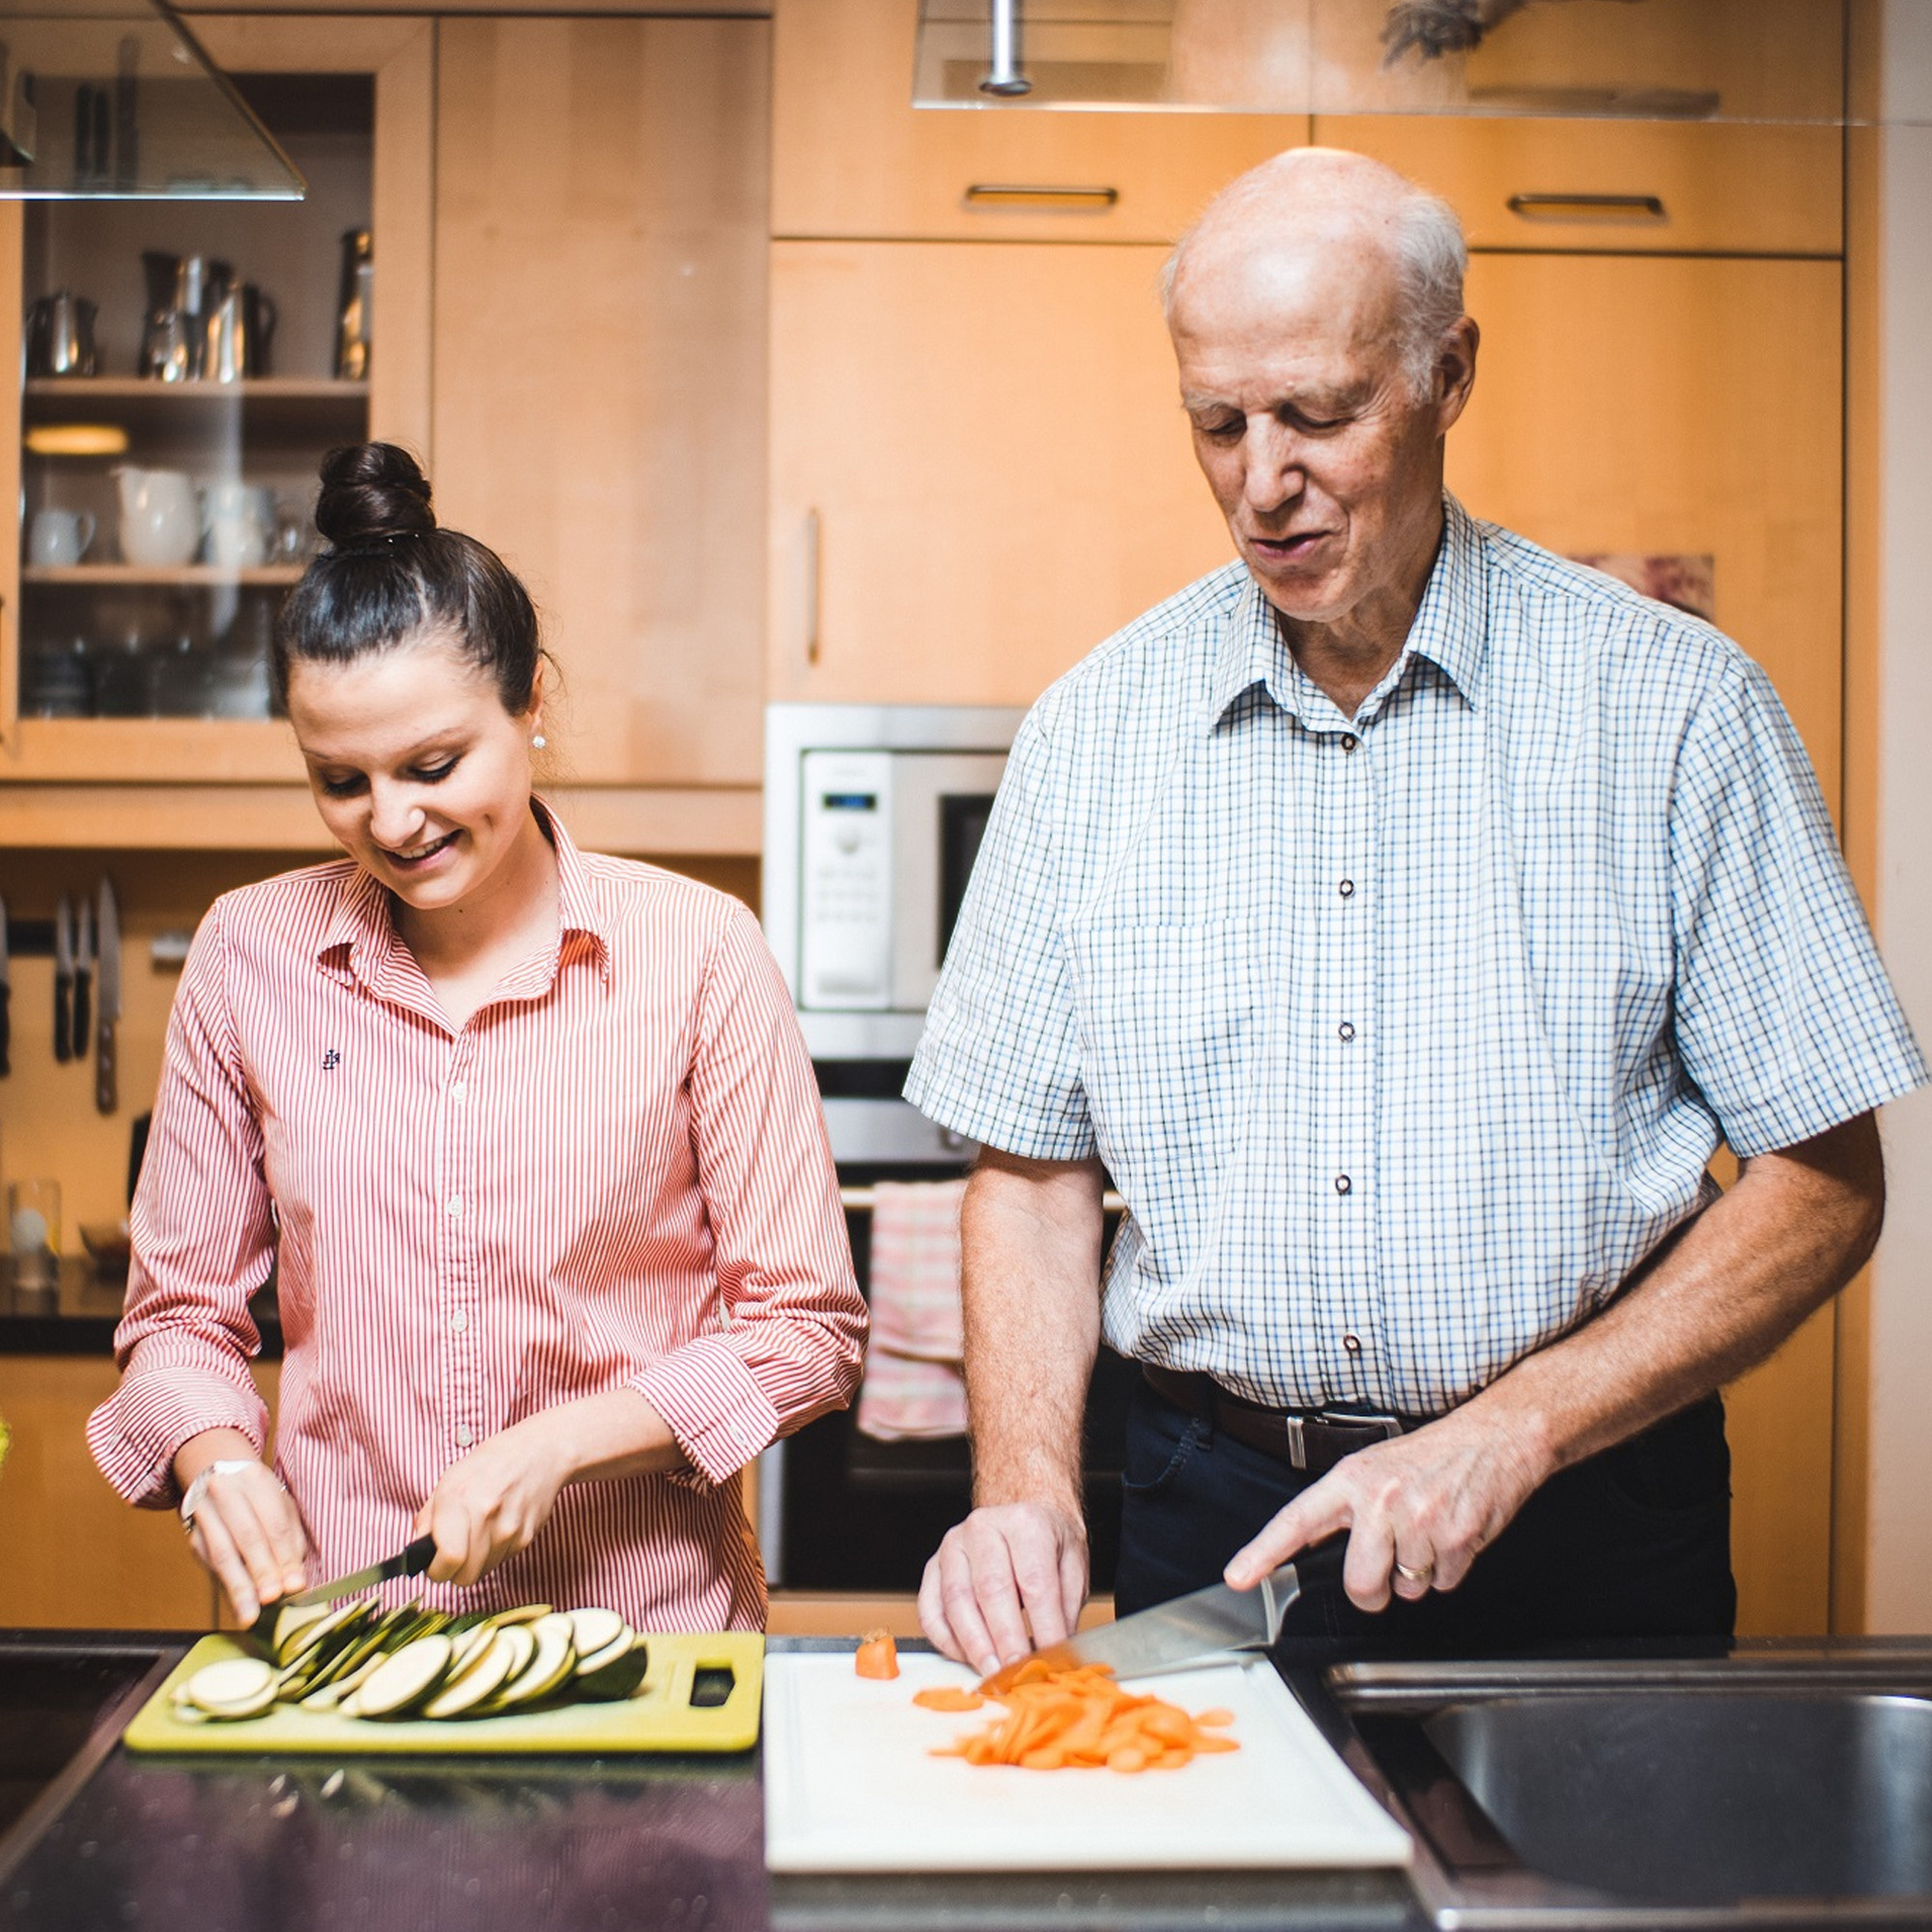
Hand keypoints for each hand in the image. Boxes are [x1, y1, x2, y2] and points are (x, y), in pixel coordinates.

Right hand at [181, 1457, 307, 1624]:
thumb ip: (290, 1539)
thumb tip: (294, 1578)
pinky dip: (227, 1588)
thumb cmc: (257, 1495)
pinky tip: (238, 1606)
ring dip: (238, 1587)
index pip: (274, 1524)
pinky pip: (210, 1566)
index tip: (294, 1585)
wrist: (215, 1476)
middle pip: (246, 1537)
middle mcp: (226, 1494)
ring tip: (250, 1614)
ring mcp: (205, 1516)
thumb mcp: (280, 1505)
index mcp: (256, 1482)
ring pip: (222, 1554)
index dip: (284, 1557)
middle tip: (272, 1599)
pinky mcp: (194, 1538)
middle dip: (261, 1571)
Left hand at [415, 1415, 572, 1587]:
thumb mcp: (449, 1480)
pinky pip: (501, 1560)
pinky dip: (494, 1552)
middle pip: (464, 1577)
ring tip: (478, 1533)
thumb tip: (417, 1551)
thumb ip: (428, 1519)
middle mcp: (486, 1516)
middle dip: (454, 1571)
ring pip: (483, 1572)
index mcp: (459, 1499)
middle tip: (453, 1552)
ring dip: (475, 1561)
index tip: (433, 1563)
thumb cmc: (491, 1463)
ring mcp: (510, 1529)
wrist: (540, 1452)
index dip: (436, 1570)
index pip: (448, 1561)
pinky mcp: (527, 1537)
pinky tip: (497, 1527)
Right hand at [918, 1501, 1087, 1674]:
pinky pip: (931, 1610)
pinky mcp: (933, 1566)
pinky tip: (967, 1657)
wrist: (1021, 1511)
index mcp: (1025, 1523)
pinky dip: (946, 1641)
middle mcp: (984, 1527)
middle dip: (1006, 1640)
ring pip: (957, 1601)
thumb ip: (1066, 1607)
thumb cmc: (1048, 1542)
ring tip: (993, 1673)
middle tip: (1018, 1673)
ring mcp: (953, 1546)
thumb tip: (1059, 1653)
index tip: (1051, 1659)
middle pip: (991, 1590)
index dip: (1043, 1626)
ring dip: (975, 1645)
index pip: (1035, 1582)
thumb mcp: (1072, 1566)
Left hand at [1223, 1408, 1547, 1611]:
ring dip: (1417, 1574)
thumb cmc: (1432, 1456)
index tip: (1239, 1576)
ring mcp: (1420, 1521)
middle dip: (1372, 1590)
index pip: (1297, 1520)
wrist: (1494, 1438)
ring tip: (1428, 1532)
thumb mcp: (1374, 1468)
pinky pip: (1442, 1585)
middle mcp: (1381, 1499)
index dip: (1263, 1552)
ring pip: (1406, 1590)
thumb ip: (1344, 1507)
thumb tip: (1310, 1545)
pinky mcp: (1456, 1539)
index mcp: (1352, 1479)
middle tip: (1386, 1567)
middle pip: (1360, 1584)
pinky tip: (1451, 1536)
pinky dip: (1447, 1570)